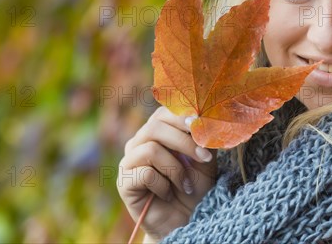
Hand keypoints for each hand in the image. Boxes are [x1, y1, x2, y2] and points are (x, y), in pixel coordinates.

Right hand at [117, 106, 216, 238]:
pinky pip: (145, 174)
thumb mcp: (205, 158)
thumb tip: (207, 118)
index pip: (163, 112)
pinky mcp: (124, 183)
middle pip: (155, 127)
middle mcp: (139, 142)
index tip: (202, 128)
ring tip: (186, 184)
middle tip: (204, 158)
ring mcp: (129, 161)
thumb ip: (204, 136)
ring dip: (176, 168)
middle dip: (184, 142)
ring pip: (150, 149)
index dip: (183, 118)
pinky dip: (163, 185)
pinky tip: (167, 194)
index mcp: (156, 132)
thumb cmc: (195, 186)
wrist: (185, 220)